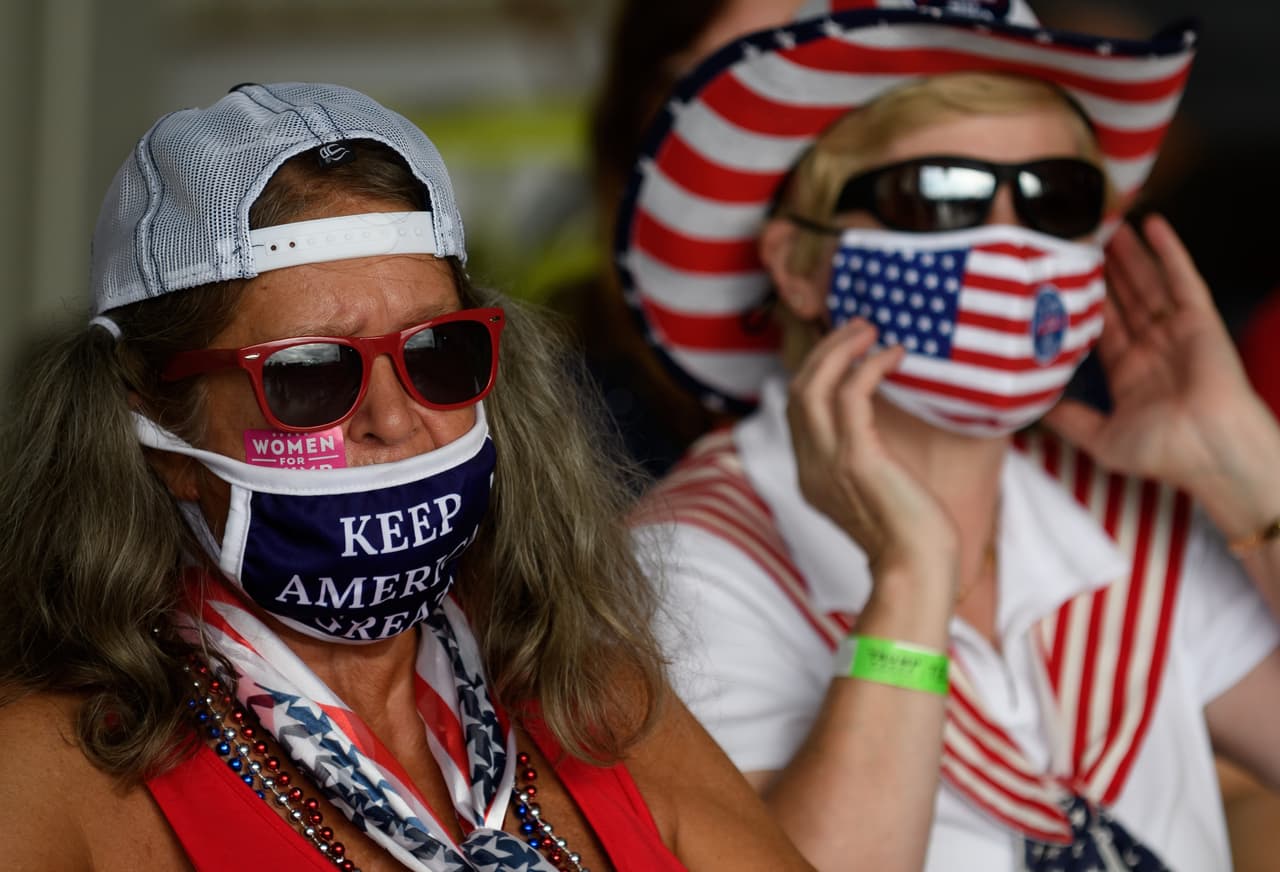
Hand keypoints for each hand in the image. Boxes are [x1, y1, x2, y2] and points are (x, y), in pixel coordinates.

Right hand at [786, 319, 957, 584]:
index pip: (797, 411)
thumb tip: (879, 432)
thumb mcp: (876, 494)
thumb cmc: (911, 537)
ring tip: (869, 328)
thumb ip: (864, 463)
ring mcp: (828, 462)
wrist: (916, 569)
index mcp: (811, 477)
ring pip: (813, 385)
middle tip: (857, 327)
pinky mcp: (856, 457)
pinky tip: (893, 355)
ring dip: (840, 349)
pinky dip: (869, 366)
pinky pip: (850, 394)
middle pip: (797, 390)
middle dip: (824, 351)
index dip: (816, 372)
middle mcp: (810, 466)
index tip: (845, 349)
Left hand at [1044, 214, 1275, 497]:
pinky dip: (1168, 251)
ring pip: (1146, 283)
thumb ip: (1068, 419)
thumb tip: (1034, 407)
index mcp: (1128, 374)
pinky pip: (1182, 278)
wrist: (1210, 452)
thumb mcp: (1101, 438)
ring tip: (1107, 224)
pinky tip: (1153, 225)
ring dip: (1128, 254)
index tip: (1059, 279)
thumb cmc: (1164, 452)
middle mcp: (1151, 349)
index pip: (1099, 327)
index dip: (1081, 302)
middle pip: (1121, 299)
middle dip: (1102, 270)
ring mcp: (1177, 333)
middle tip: (1080, 239)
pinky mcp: (1200, 320)